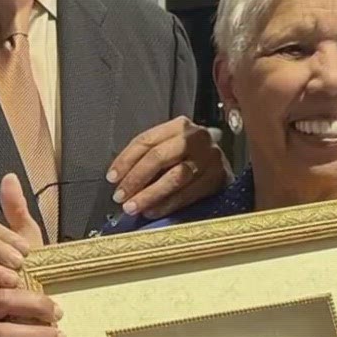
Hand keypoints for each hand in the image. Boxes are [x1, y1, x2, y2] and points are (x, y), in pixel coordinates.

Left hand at [108, 116, 228, 218]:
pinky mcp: (218, 178)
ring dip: (150, 195)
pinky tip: (153, 211)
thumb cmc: (190, 157)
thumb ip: (149, 156)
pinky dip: (167, 205)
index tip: (112, 178)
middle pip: (159, 157)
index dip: (125, 161)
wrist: (224, 166)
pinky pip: (188, 194)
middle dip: (136, 179)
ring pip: (174, 177)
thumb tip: (120, 179)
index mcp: (179, 126)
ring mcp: (210, 158)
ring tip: (134, 207)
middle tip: (121, 196)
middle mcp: (196, 138)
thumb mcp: (170, 147)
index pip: (146, 141)